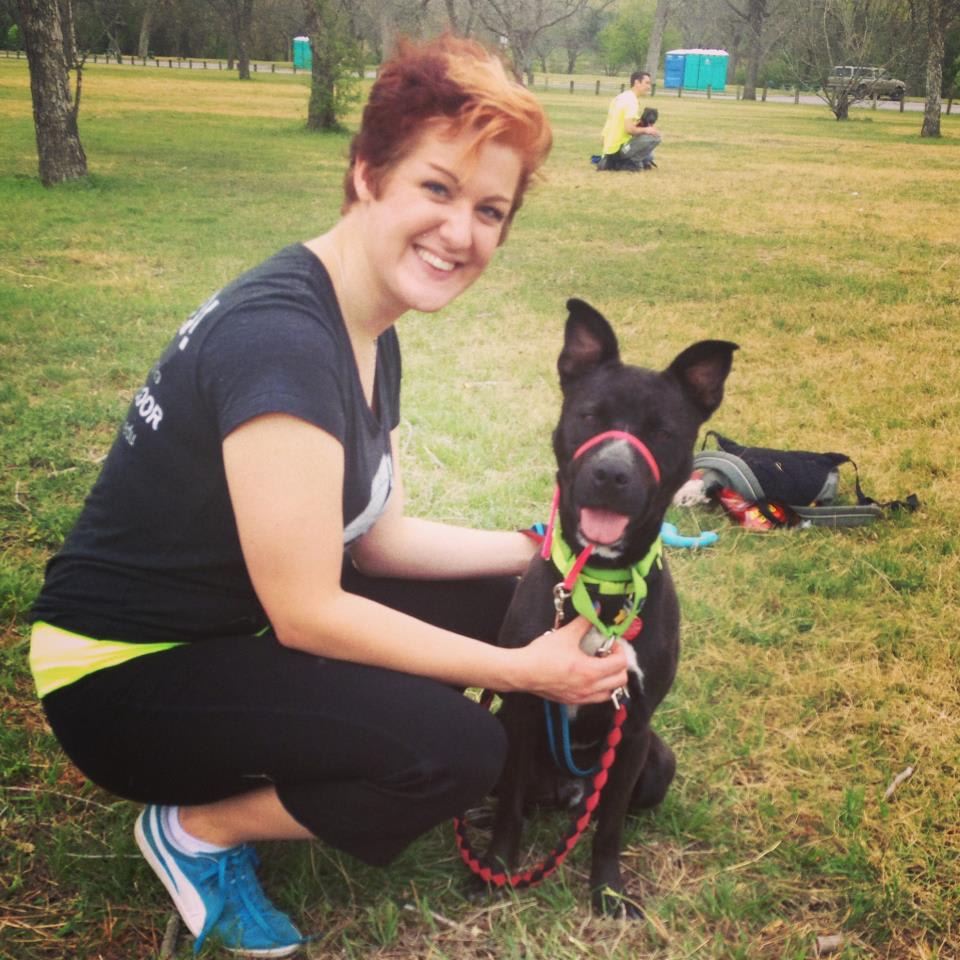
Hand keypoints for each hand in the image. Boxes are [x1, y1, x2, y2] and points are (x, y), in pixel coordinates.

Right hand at [514, 617, 628, 705]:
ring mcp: (581, 697)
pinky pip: (596, 698)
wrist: (523, 671)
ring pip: (610, 693)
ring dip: (611, 680)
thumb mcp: (566, 634)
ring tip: (601, 667)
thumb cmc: (542, 655)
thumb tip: (595, 609)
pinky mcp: (573, 701)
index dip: (620, 651)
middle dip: (619, 665)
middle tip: (608, 654)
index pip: (620, 664)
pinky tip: (589, 677)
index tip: (610, 643)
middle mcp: (589, 688)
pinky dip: (600, 689)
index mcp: (590, 671)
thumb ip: (584, 622)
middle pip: (621, 680)